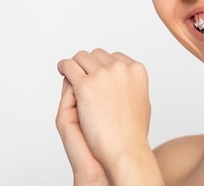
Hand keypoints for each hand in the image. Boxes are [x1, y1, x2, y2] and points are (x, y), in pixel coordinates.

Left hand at [57, 49, 151, 171]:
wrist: (125, 149)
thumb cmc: (132, 132)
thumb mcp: (141, 102)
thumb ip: (132, 86)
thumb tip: (123, 79)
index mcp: (137, 70)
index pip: (113, 57)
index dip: (102, 65)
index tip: (96, 73)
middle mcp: (121, 68)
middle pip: (97, 55)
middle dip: (88, 64)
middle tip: (81, 74)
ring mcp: (103, 75)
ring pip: (81, 57)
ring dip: (75, 64)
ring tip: (69, 71)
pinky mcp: (85, 85)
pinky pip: (68, 66)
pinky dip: (63, 66)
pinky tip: (62, 70)